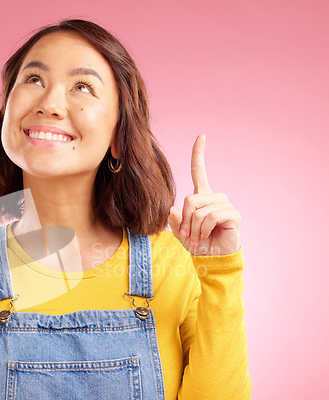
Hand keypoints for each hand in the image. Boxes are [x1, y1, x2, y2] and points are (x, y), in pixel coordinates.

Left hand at [168, 135, 239, 255]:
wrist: (213, 257)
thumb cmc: (197, 243)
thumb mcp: (180, 232)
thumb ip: (174, 220)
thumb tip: (172, 210)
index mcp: (201, 197)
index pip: (199, 171)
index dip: (199, 154)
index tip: (201, 136)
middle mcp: (214, 197)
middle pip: (190, 199)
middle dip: (185, 220)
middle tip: (187, 234)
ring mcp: (225, 205)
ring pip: (199, 210)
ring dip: (194, 228)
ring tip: (197, 238)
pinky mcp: (233, 214)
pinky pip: (210, 217)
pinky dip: (203, 230)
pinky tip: (207, 236)